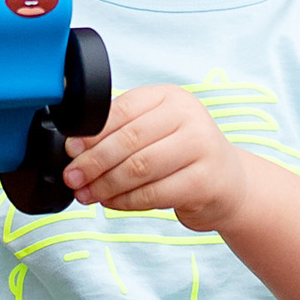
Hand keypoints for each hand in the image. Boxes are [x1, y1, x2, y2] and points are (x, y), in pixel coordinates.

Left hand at [63, 84, 251, 234]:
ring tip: (86, 194)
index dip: (92, 132)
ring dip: (106, 184)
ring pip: (140, 168)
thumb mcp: (156, 130)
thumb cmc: (182, 155)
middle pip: (130, 140)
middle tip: (73, 176)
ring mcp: (202, 148)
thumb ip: (122, 131)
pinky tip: (111, 202)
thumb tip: (76, 147)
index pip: (123, 110)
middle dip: (94, 161)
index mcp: (171, 97)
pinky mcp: (205, 181)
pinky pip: (154, 193)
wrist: (228, 183)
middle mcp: (189, 117)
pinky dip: (126, 201)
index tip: (71, 149)